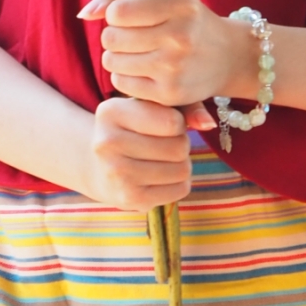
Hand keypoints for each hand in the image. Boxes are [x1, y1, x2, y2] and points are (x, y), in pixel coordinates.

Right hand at [77, 96, 194, 212]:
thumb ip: (184, 107)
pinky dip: (177, 183)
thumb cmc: (134, 130)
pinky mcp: (129, 198)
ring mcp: (117, 174)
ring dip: (180, 164)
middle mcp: (107, 142)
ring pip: (182, 169)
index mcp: (110, 112)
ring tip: (162, 160)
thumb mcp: (151, 108)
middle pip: (178, 147)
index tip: (163, 124)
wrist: (98, 166)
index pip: (172, 122)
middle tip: (164, 145)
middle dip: (180, 144)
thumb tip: (208, 123)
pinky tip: (159, 177)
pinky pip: (180, 189)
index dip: (178, 123)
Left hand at [91, 0, 255, 109]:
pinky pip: (120, 83)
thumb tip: (85, 13)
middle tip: (131, 36)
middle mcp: (179, 36)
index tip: (129, 16)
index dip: (116, 13)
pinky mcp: (169, 94)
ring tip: (136, 52)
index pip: (118, 11)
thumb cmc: (189, 19)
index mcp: (181, 5)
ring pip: (111, 61)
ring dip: (117, 55)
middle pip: (110, 37)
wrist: (229, 57)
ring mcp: (174, 68)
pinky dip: (125, 75)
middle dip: (114, 35)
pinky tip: (143, 69)